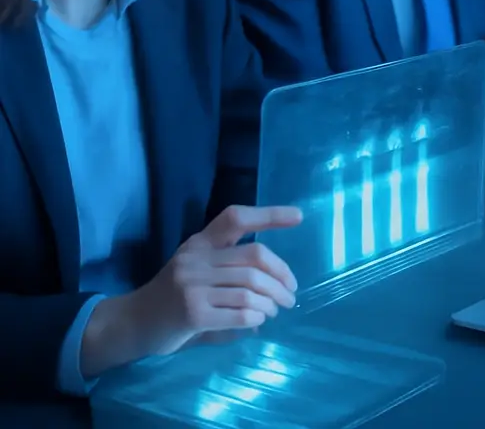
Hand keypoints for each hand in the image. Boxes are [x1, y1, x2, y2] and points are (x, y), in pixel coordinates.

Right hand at [81, 205, 302, 377]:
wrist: (132, 324)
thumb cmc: (172, 297)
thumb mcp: (196, 270)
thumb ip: (230, 268)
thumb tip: (276, 279)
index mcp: (199, 243)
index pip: (236, 217)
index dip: (270, 215)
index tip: (298, 217)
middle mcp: (196, 258)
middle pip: (254, 258)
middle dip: (281, 276)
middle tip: (291, 293)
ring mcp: (192, 285)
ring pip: (250, 287)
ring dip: (271, 300)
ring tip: (277, 309)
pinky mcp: (192, 313)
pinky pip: (239, 311)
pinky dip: (256, 316)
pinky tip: (259, 319)